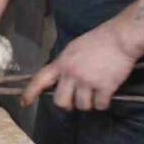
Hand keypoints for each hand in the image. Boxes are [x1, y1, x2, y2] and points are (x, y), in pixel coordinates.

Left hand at [21, 23, 138, 110]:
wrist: (120, 38)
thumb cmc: (98, 40)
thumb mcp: (73, 49)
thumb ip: (65, 65)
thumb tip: (61, 80)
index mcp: (62, 63)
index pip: (40, 79)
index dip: (30, 92)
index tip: (24, 102)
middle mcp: (71, 73)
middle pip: (61, 101)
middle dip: (68, 104)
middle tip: (76, 99)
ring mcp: (87, 81)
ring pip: (82, 106)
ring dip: (89, 103)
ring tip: (95, 92)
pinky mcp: (104, 88)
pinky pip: (100, 106)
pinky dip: (103, 103)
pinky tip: (106, 93)